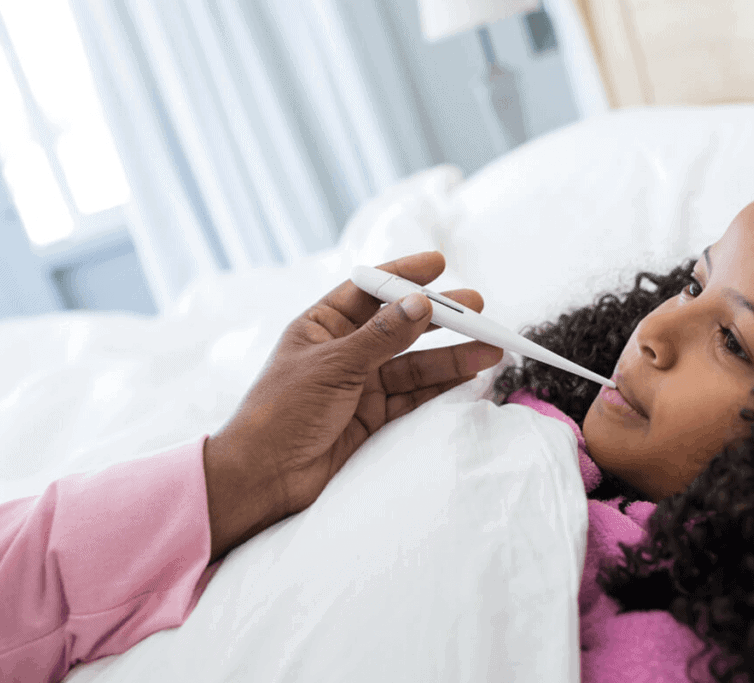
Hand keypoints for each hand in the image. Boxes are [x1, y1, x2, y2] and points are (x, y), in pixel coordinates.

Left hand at [203, 250, 503, 560]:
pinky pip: (414, 395)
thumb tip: (421, 303)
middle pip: (400, 326)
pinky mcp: (372, 417)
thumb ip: (381, 337)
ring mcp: (360, 385)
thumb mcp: (333, 366)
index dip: (403, 275)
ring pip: (414, 363)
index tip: (439, 264)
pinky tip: (469, 374)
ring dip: (451, 355)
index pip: (368, 290)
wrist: (263, 478)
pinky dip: (441, 386)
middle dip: (440, 317)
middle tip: (478, 307)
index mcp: (322, 326)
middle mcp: (344, 351)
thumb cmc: (282, 412)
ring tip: (490, 347)